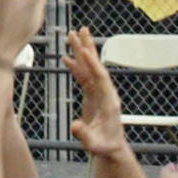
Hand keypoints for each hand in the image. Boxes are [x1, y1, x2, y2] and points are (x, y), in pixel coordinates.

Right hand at [65, 27, 126, 157]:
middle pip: (96, 66)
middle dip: (88, 48)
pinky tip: (67, 57)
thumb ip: (84, 135)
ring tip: (72, 35)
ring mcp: (99, 92)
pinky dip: (76, 65)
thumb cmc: (104, 146)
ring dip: (81, 51)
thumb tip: (74, 126)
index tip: (84, 50)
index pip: (101, 77)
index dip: (92, 63)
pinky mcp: (92, 94)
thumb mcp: (93, 144)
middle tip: (81, 30)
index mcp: (109, 100)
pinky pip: (83, 76)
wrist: (110, 147)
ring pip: (89, 67)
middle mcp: (105, 92)